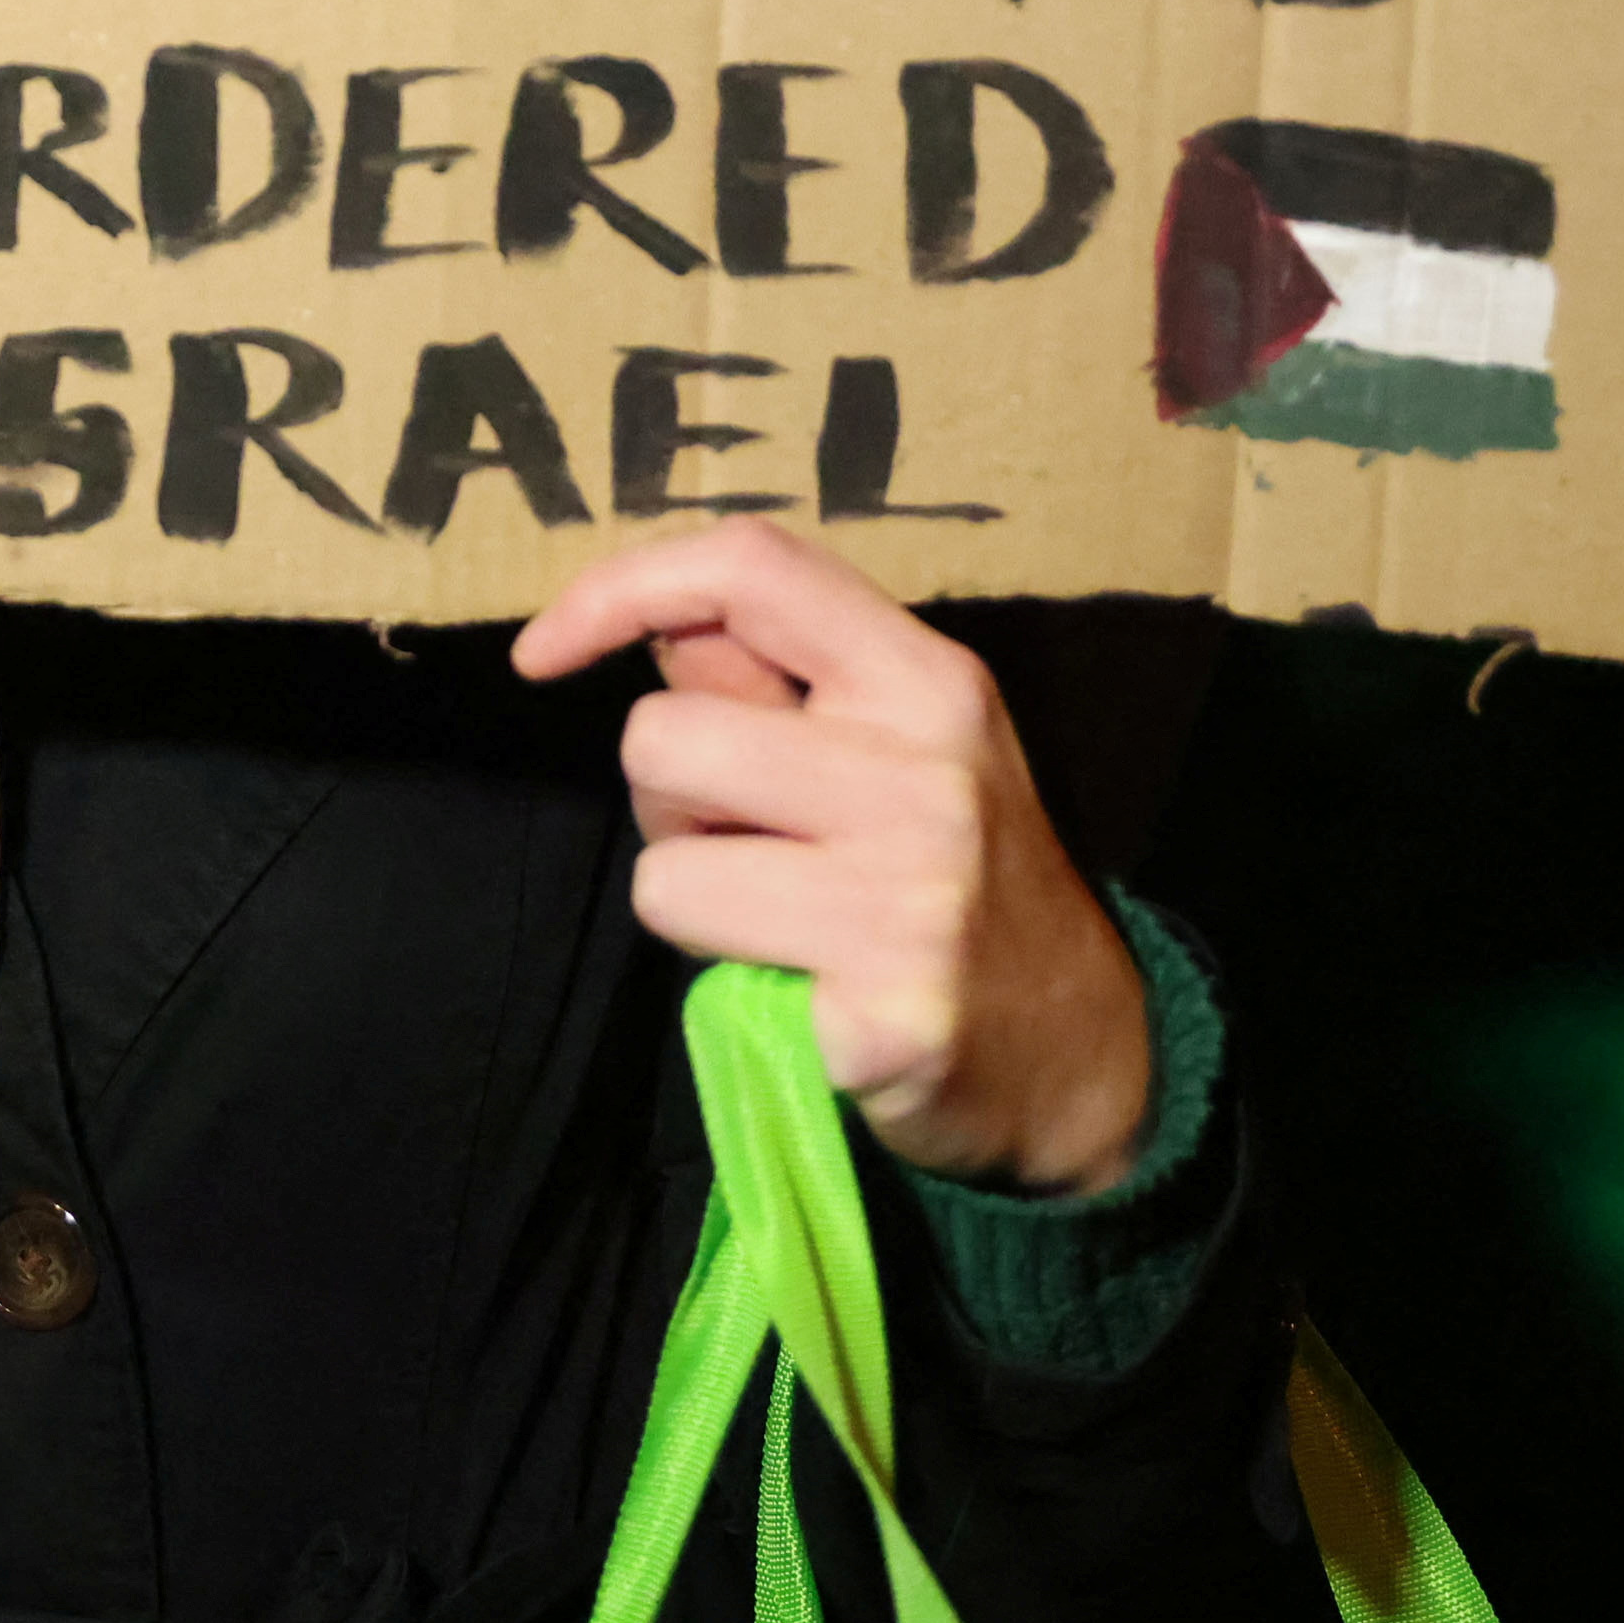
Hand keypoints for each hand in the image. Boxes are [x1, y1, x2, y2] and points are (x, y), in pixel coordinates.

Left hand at [513, 518, 1150, 1194]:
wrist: (1082, 1055)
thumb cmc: (952, 878)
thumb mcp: (897, 748)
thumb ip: (775, 680)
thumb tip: (647, 620)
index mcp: (928, 683)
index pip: (754, 568)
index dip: (620, 589)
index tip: (541, 652)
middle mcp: (927, 776)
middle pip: (662, 737)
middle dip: (668, 799)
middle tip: (751, 843)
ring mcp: (911, 899)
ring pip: (661, 866)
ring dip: (690, 892)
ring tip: (778, 912)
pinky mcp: (880, 1018)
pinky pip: (704, 967)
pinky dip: (728, 978)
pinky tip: (811, 988)